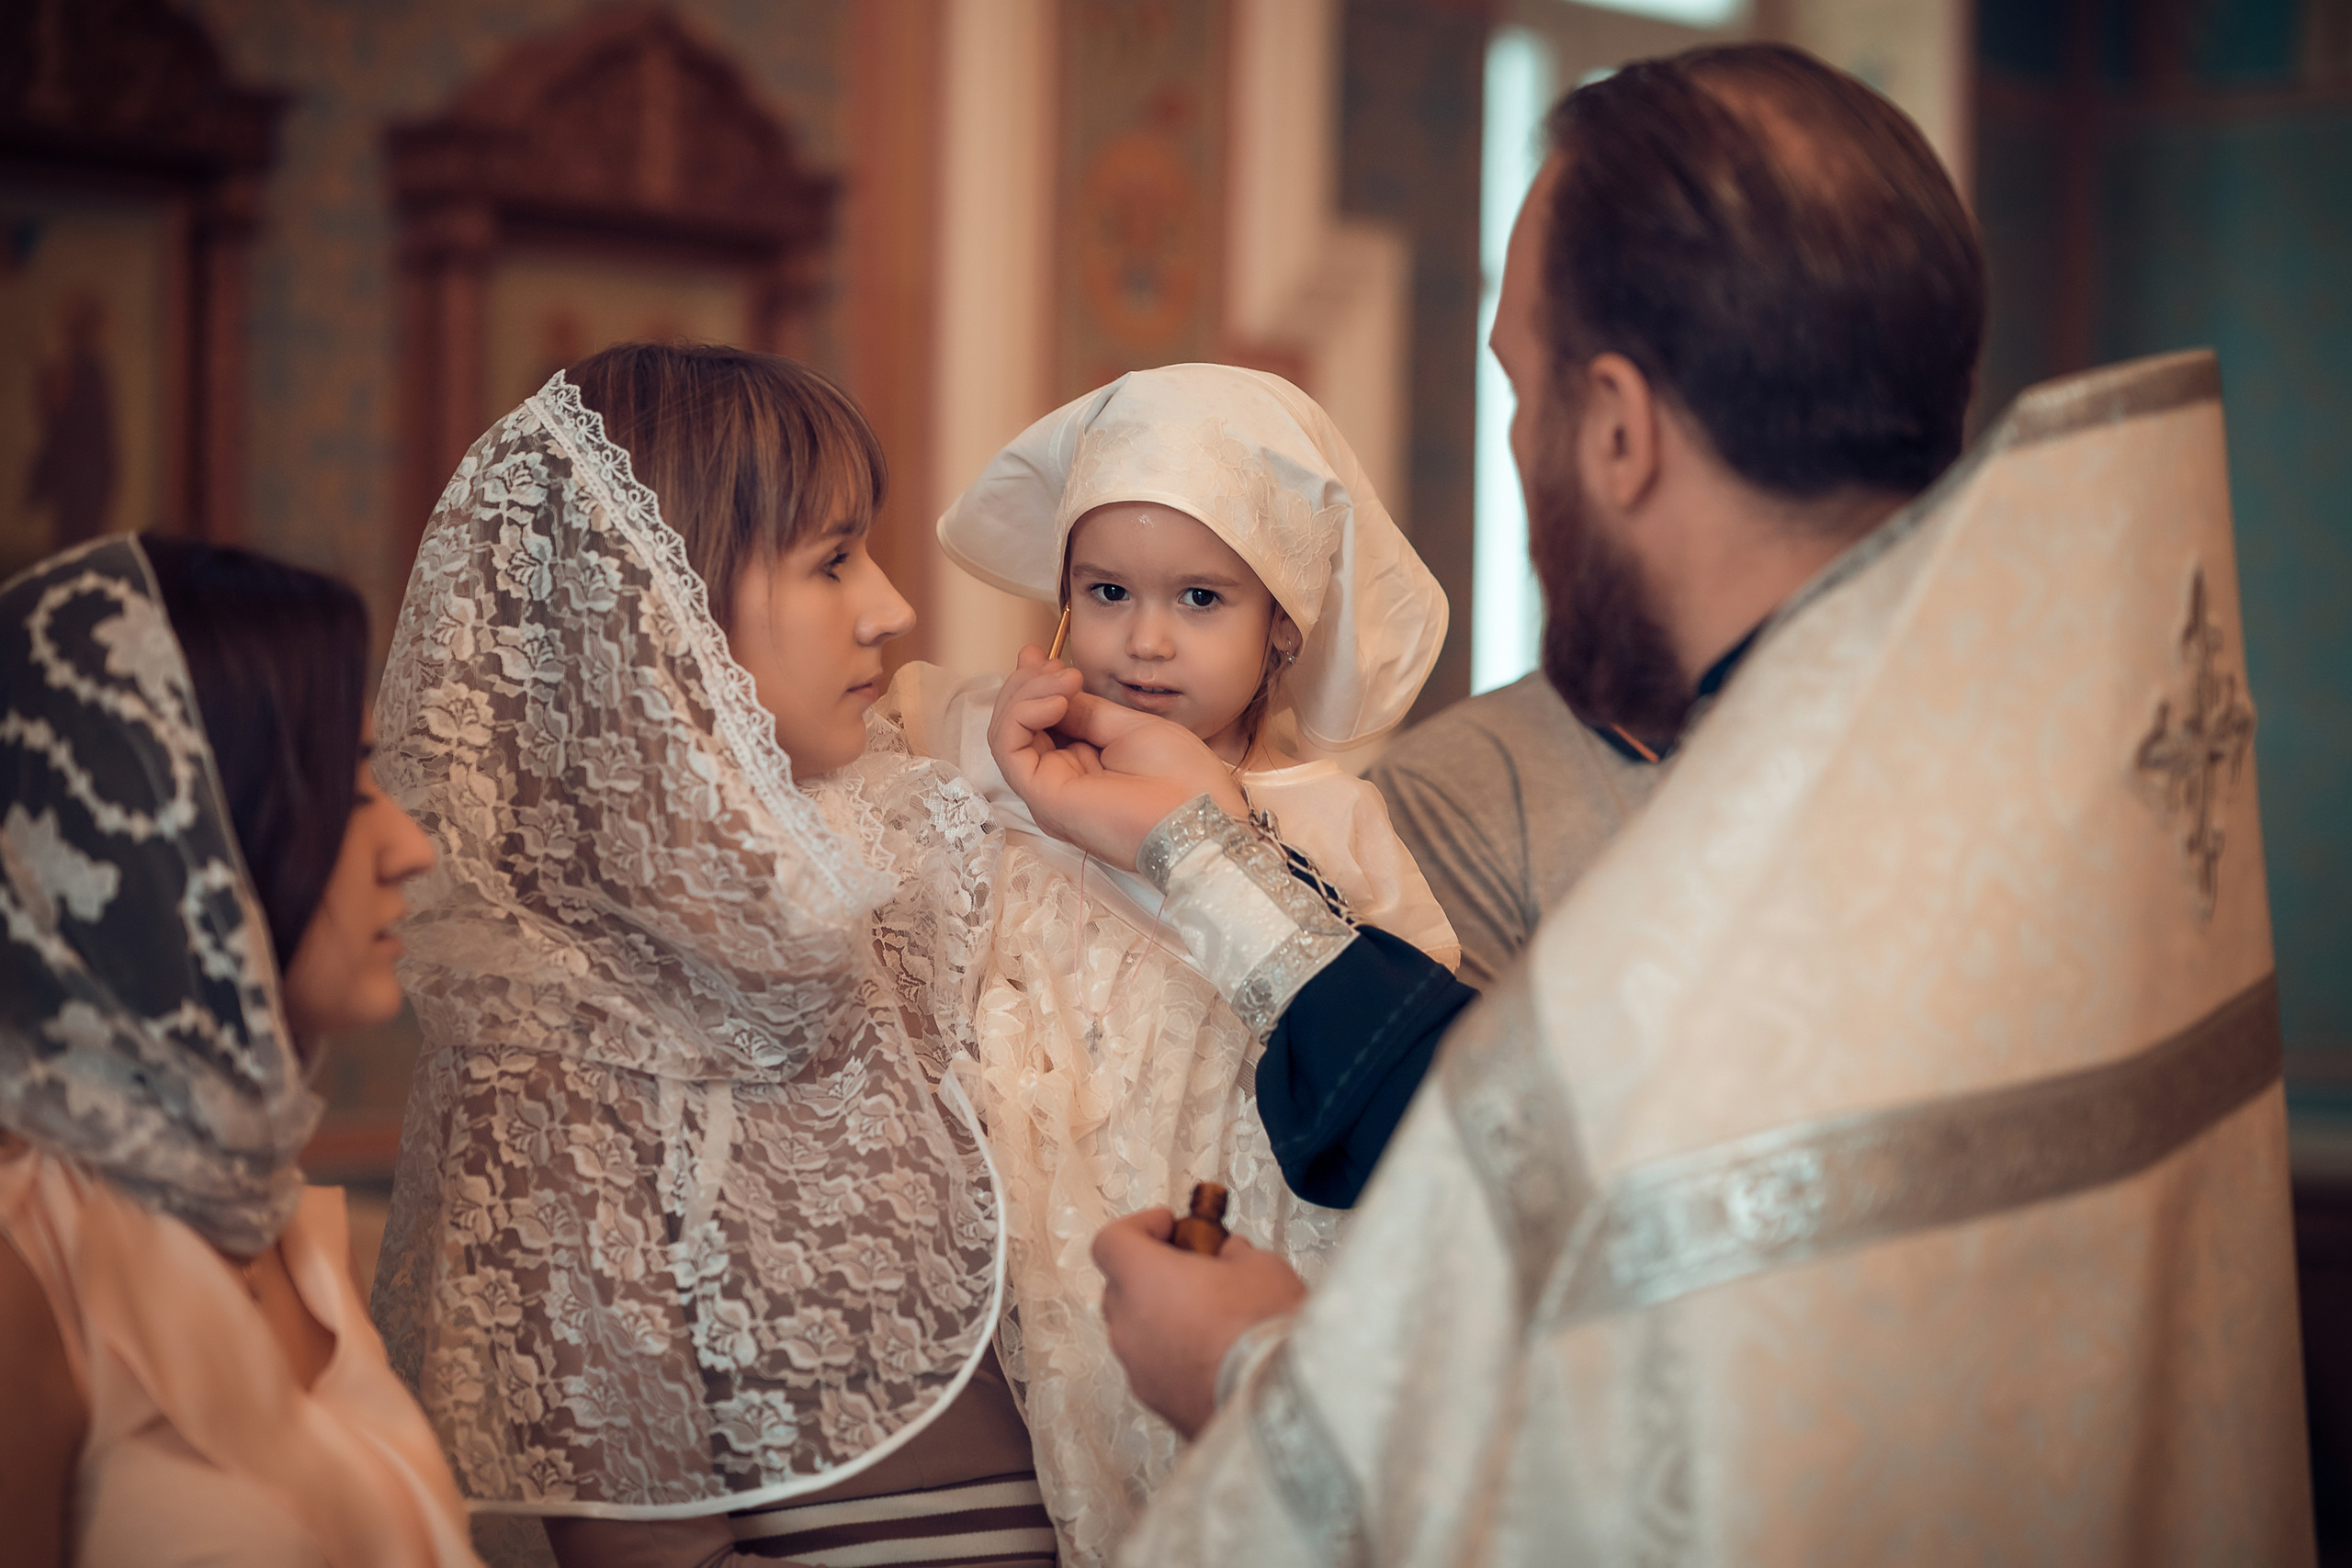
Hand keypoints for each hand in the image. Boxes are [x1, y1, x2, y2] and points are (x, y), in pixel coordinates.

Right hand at [989, 646, 1247, 870]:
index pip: (1037, 723)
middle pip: (1015, 726)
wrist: (1198, 816)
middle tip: (1053, 662)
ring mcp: (1047, 791)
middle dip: (1027, 684)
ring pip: (1006, 734)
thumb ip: (1087, 711)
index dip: (1032, 685)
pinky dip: (1023, 714)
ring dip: (1026, 693)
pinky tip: (1057, 700)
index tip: (1041, 653)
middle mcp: (1057, 781)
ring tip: (1065, 678)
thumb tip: (1056, 687)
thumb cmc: (1180, 777)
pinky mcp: (1042, 796)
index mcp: (1079, 768)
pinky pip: (1009, 748)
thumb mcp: (1129, 728)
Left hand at [1092, 1208, 1308, 1438]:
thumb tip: (1228, 1255)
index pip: (1110, 1242)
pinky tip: (1212, 1353)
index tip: (1170, 1226)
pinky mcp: (1154, 1402)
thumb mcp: (1260, 1267)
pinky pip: (1152, 1365)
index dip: (1137, 1227)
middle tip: (1190, 1268)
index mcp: (1143, 1279)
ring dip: (1160, 1316)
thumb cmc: (1262, 1325)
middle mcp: (1128, 1324)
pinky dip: (1171, 1353)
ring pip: (1135, 1330)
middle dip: (1150, 1273)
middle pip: (1118, 1287)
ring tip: (1207, 1315)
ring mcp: (1137, 1368)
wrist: (1277, 1403)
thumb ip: (1234, 1253)